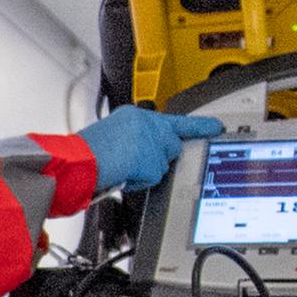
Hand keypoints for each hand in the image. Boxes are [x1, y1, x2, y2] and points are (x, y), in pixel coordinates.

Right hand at [74, 107, 224, 194]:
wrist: (79, 161)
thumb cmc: (86, 153)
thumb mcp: (111, 135)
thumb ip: (133, 139)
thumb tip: (141, 154)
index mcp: (136, 115)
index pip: (174, 120)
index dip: (198, 125)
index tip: (217, 126)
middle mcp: (147, 123)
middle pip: (170, 145)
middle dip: (157, 157)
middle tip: (135, 161)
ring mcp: (152, 141)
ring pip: (162, 163)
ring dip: (144, 170)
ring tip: (120, 166)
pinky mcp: (153, 160)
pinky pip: (153, 178)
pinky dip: (138, 181)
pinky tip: (122, 174)